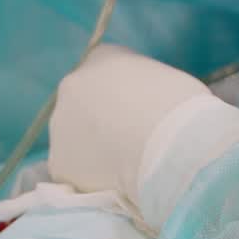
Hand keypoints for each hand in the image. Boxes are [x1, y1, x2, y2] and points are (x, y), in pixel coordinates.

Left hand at [49, 44, 238, 230]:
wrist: (168, 148)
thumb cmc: (179, 105)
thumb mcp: (169, 80)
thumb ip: (146, 86)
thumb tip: (148, 104)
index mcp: (103, 57)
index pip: (106, 68)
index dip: (123, 90)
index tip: (139, 106)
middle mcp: (72, 85)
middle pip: (83, 101)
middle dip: (101, 116)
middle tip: (130, 136)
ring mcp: (60, 125)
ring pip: (74, 136)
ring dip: (92, 146)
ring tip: (125, 163)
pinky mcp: (59, 163)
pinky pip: (75, 169)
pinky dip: (90, 176)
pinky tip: (114, 182)